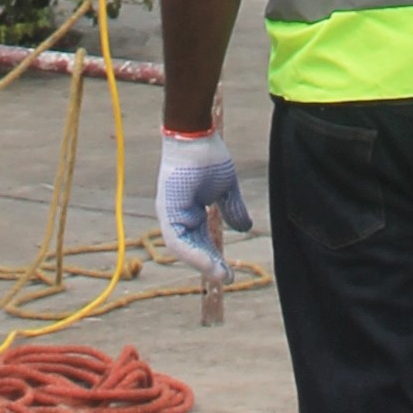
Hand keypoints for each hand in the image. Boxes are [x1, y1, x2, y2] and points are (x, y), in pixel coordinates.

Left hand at [156, 127, 250, 283]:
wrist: (195, 134)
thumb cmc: (208, 155)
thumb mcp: (226, 187)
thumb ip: (232, 208)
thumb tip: (245, 228)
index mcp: (188, 209)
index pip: (200, 239)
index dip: (213, 256)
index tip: (228, 271)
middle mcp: (175, 213)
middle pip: (191, 246)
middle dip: (209, 264)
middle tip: (227, 279)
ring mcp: (169, 211)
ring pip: (182, 248)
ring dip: (201, 262)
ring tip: (220, 275)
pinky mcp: (166, 209)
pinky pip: (177, 239)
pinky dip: (192, 252)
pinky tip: (208, 261)